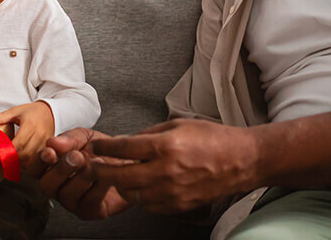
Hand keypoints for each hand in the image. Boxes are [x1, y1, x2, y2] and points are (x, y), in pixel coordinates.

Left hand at [0, 101, 54, 167]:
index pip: (19, 143)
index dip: (9, 150)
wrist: (50, 112)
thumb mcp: (16, 111)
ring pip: (32, 159)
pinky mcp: (47, 147)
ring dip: (21, 161)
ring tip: (13, 158)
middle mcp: (39, 134)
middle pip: (25, 153)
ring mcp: (45, 142)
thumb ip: (1, 117)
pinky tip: (23, 159)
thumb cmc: (32, 112)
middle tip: (4, 157)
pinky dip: (29, 162)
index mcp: (30, 125)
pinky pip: (38, 160)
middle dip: (14, 158)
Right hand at [34, 128, 133, 219]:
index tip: (50, 152)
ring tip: (97, 163)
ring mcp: (73, 201)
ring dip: (82, 177)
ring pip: (67, 194)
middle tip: (76, 157)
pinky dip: (98, 186)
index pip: (34, 169)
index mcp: (52, 167)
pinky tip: (106, 174)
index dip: (39, 162)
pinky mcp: (90, 211)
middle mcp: (59, 187)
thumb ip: (70, 139)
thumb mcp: (85, 137)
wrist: (129, 161)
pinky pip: (89, 201)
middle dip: (61, 170)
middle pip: (47, 185)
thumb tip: (53, 142)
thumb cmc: (103, 151)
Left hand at [90, 118, 259, 213]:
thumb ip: (148, 134)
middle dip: (100, 171)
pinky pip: (148, 205)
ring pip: (131, 194)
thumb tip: (124, 141)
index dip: (104, 147)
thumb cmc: (212, 139)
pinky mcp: (177, 205)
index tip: (95, 146)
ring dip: (120, 184)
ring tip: (116, 176)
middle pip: (120, 175)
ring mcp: (172, 192)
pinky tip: (140, 185)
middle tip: (90, 166)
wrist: (240, 161)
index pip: (123, 148)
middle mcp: (166, 171)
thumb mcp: (178, 125)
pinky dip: (139, 196)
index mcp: (166, 146)